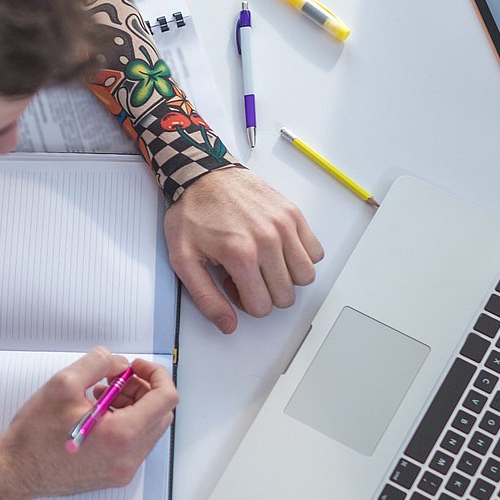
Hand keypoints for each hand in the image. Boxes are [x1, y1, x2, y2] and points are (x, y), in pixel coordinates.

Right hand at [0, 347, 177, 499]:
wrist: (15, 472)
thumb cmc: (34, 436)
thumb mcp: (63, 384)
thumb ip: (98, 363)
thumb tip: (118, 363)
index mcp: (121, 435)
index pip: (166, 399)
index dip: (155, 374)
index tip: (136, 367)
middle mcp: (128, 457)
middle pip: (161, 414)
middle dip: (143, 389)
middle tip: (117, 378)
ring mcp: (123, 470)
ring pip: (149, 429)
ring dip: (133, 406)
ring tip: (101, 394)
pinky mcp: (114, 475)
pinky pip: (134, 444)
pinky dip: (125, 423)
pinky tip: (98, 413)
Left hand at [164, 167, 323, 332]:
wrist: (202, 176)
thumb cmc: (193, 213)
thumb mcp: (184, 260)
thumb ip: (206, 298)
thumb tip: (227, 324)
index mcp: (241, 254)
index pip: (262, 307)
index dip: (245, 301)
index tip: (233, 284)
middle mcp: (268, 240)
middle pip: (286, 296)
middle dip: (266, 292)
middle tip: (247, 274)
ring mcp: (284, 226)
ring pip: (305, 277)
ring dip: (286, 277)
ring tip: (264, 263)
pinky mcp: (293, 214)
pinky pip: (315, 252)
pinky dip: (301, 257)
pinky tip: (279, 251)